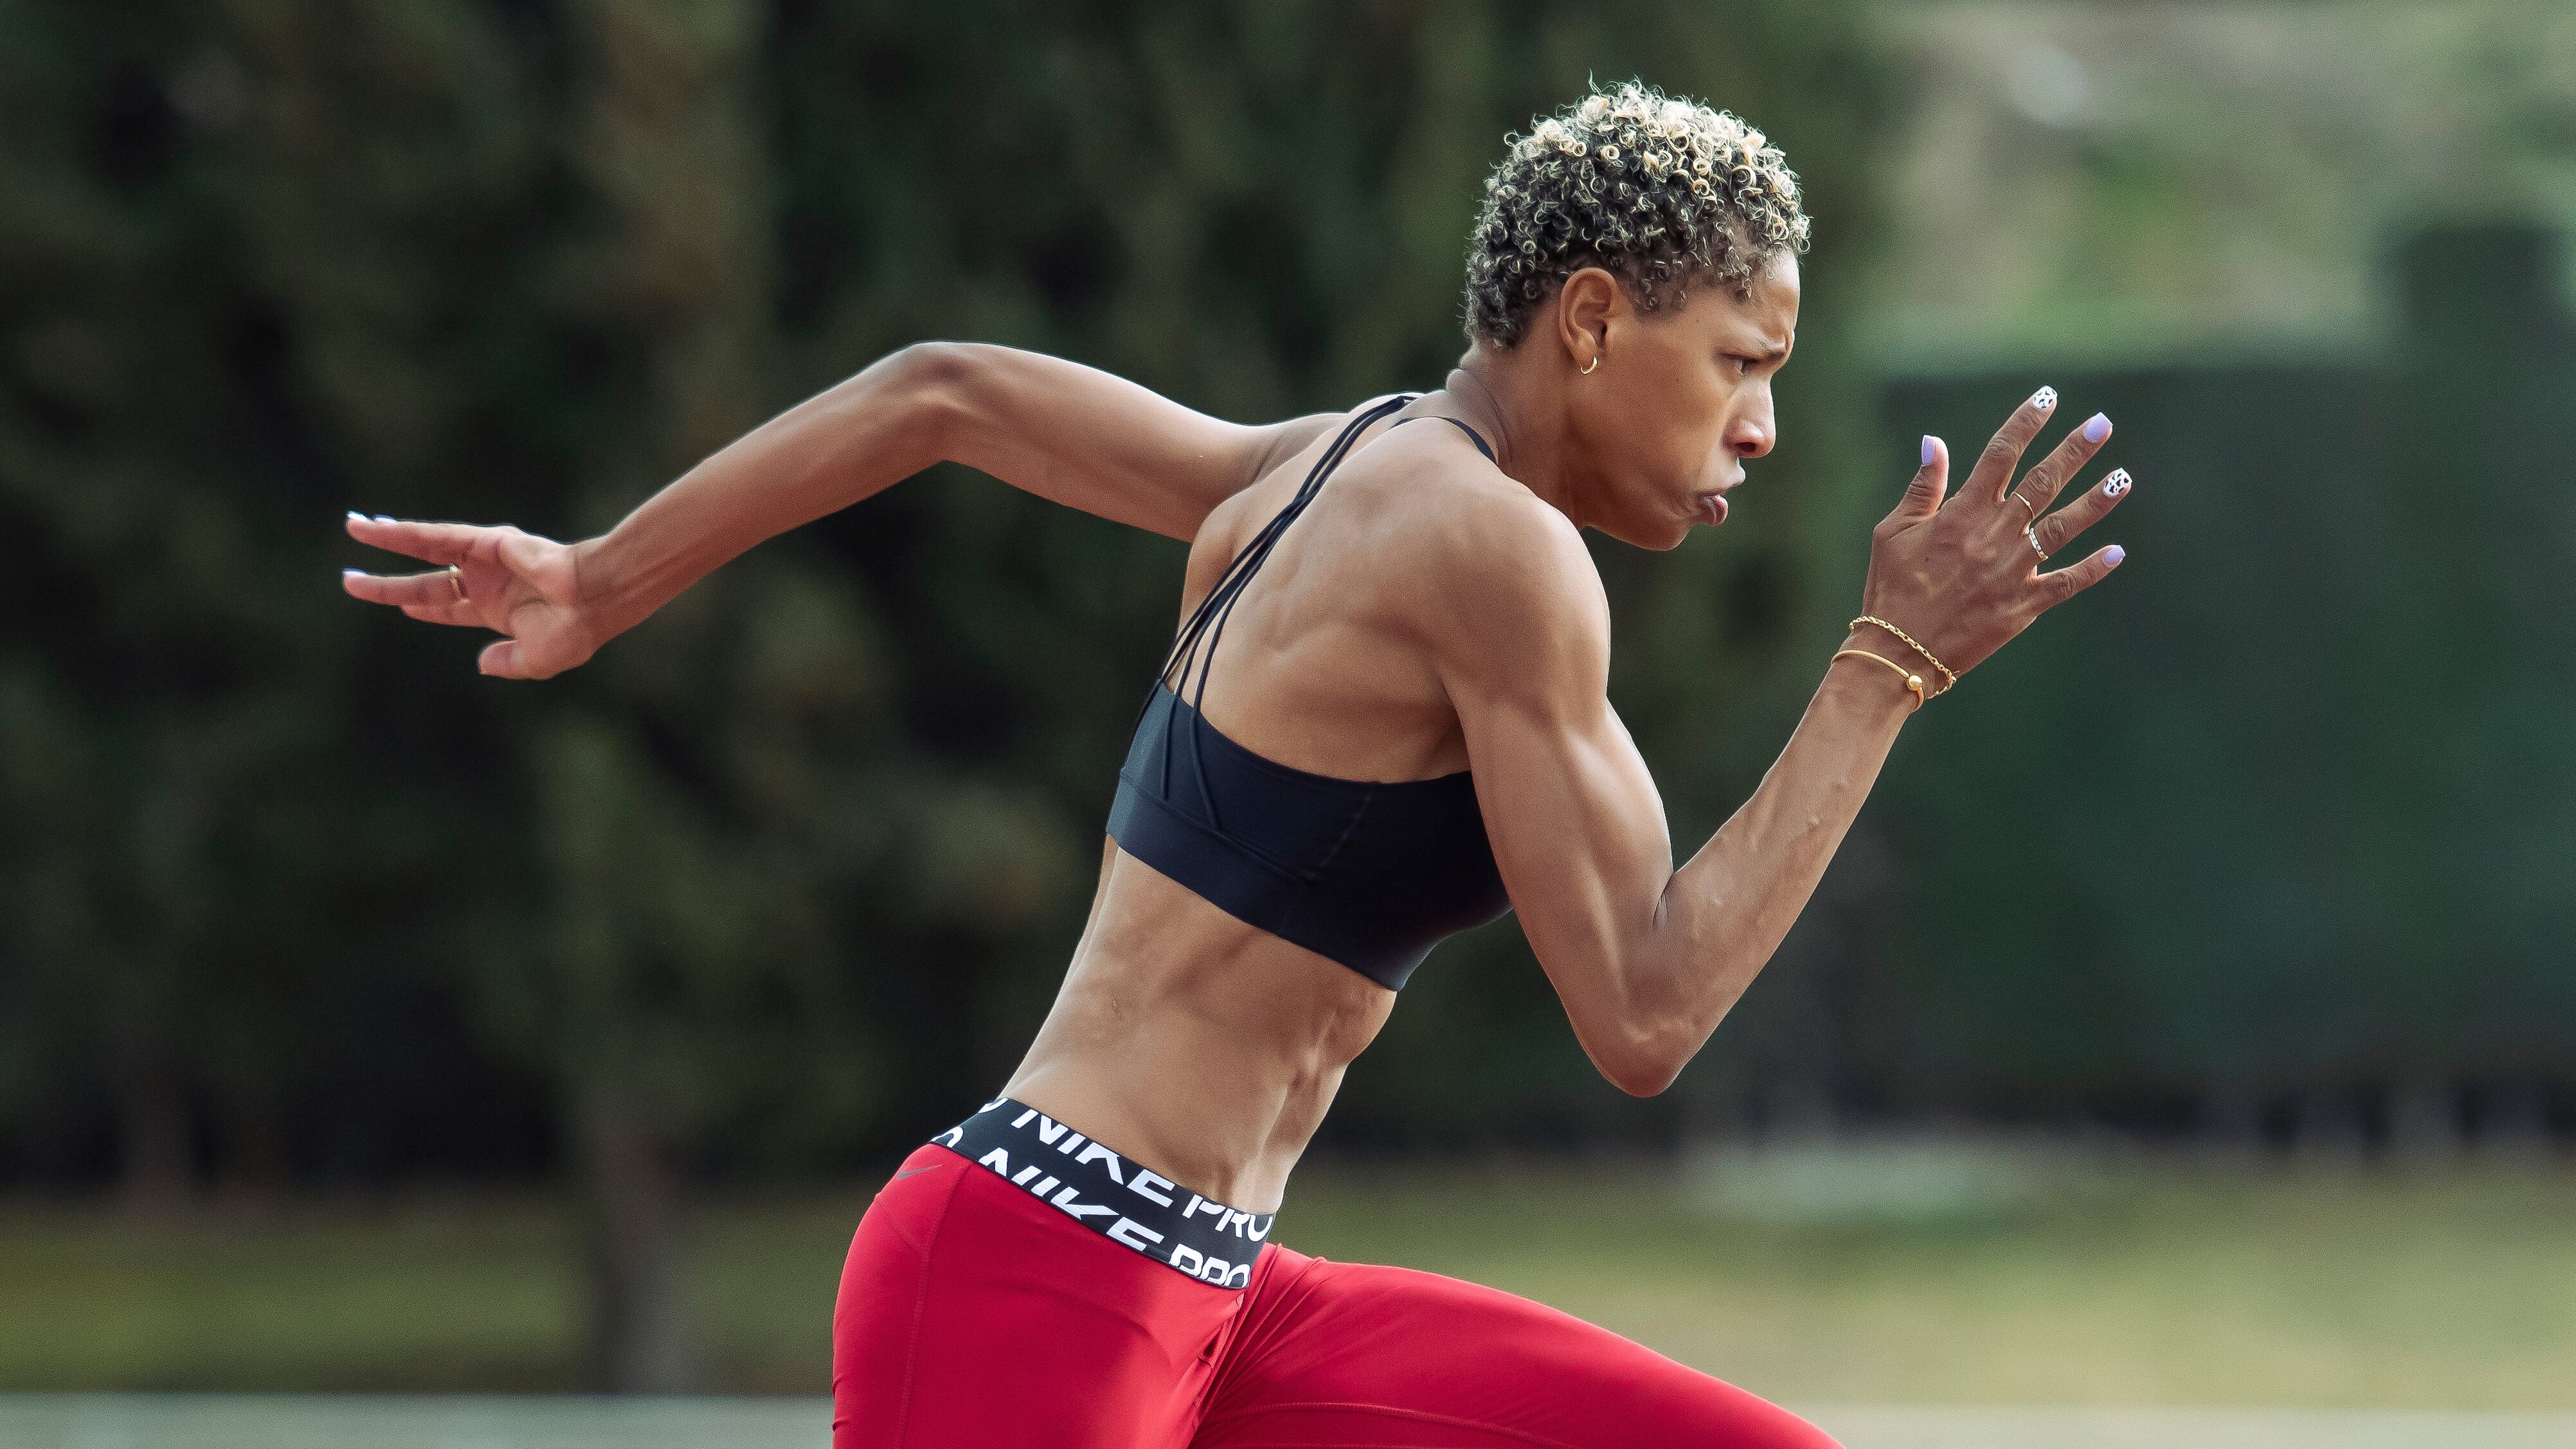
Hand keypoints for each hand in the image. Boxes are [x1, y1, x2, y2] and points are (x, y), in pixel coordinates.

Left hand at [340, 514, 598, 678]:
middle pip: (427, 582)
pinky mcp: (484, 541)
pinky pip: (436, 536)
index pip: (451, 607)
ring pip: (424, 548)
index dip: (424, 606)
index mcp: (500, 611)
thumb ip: (507, 663)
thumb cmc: (574, 631)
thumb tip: (481, 665)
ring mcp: (484, 560)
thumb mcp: (537, 660)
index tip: (402, 605)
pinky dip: (405, 532)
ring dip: (386, 540)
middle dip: (388, 583)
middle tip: (350, 580)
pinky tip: (376, 529)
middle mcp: (488, 582)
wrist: (594, 597)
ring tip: (351, 529)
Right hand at [1856, 387, 2129, 684]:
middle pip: (2042, 484)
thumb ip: (1922, 487)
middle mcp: (1993, 536)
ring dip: (2095, 502)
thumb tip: (1933, 441)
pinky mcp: (2022, 605)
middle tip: (2102, 424)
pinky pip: (2065, 583)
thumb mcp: (1892, 531)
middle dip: (2074, 452)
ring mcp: (2013, 570)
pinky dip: (2093, 568)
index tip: (2047, 397)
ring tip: (2123, 478)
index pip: (2000, 455)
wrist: (1899, 652)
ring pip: (2063, 527)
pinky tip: (2118, 551)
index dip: (2025, 423)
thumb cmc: (1890, 588)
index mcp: (1961, 514)